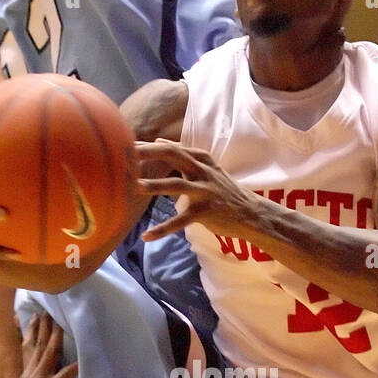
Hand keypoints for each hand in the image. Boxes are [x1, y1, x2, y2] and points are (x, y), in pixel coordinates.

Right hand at [16, 313, 77, 377]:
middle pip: (37, 347)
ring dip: (54, 340)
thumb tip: (53, 374)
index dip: (31, 333)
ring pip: (46, 356)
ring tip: (59, 325)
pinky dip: (70, 370)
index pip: (28, 350)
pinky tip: (78, 362)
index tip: (34, 318)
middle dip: (42, 328)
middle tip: (46, 312)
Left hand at [136, 140, 267, 242]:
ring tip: (134, 187)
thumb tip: (157, 141)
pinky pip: (181, 220)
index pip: (172, 148)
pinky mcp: (206, 211)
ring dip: (155, 186)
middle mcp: (202, 171)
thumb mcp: (205, 168)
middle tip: (126, 154)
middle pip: (173, 156)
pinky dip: (163, 229)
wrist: (251, 213)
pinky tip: (146, 236)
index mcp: (201, 159)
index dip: (149, 146)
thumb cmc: (223, 191)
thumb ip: (182, 155)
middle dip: (149, 154)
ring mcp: (205, 191)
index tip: (126, 144)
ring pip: (176, 185)